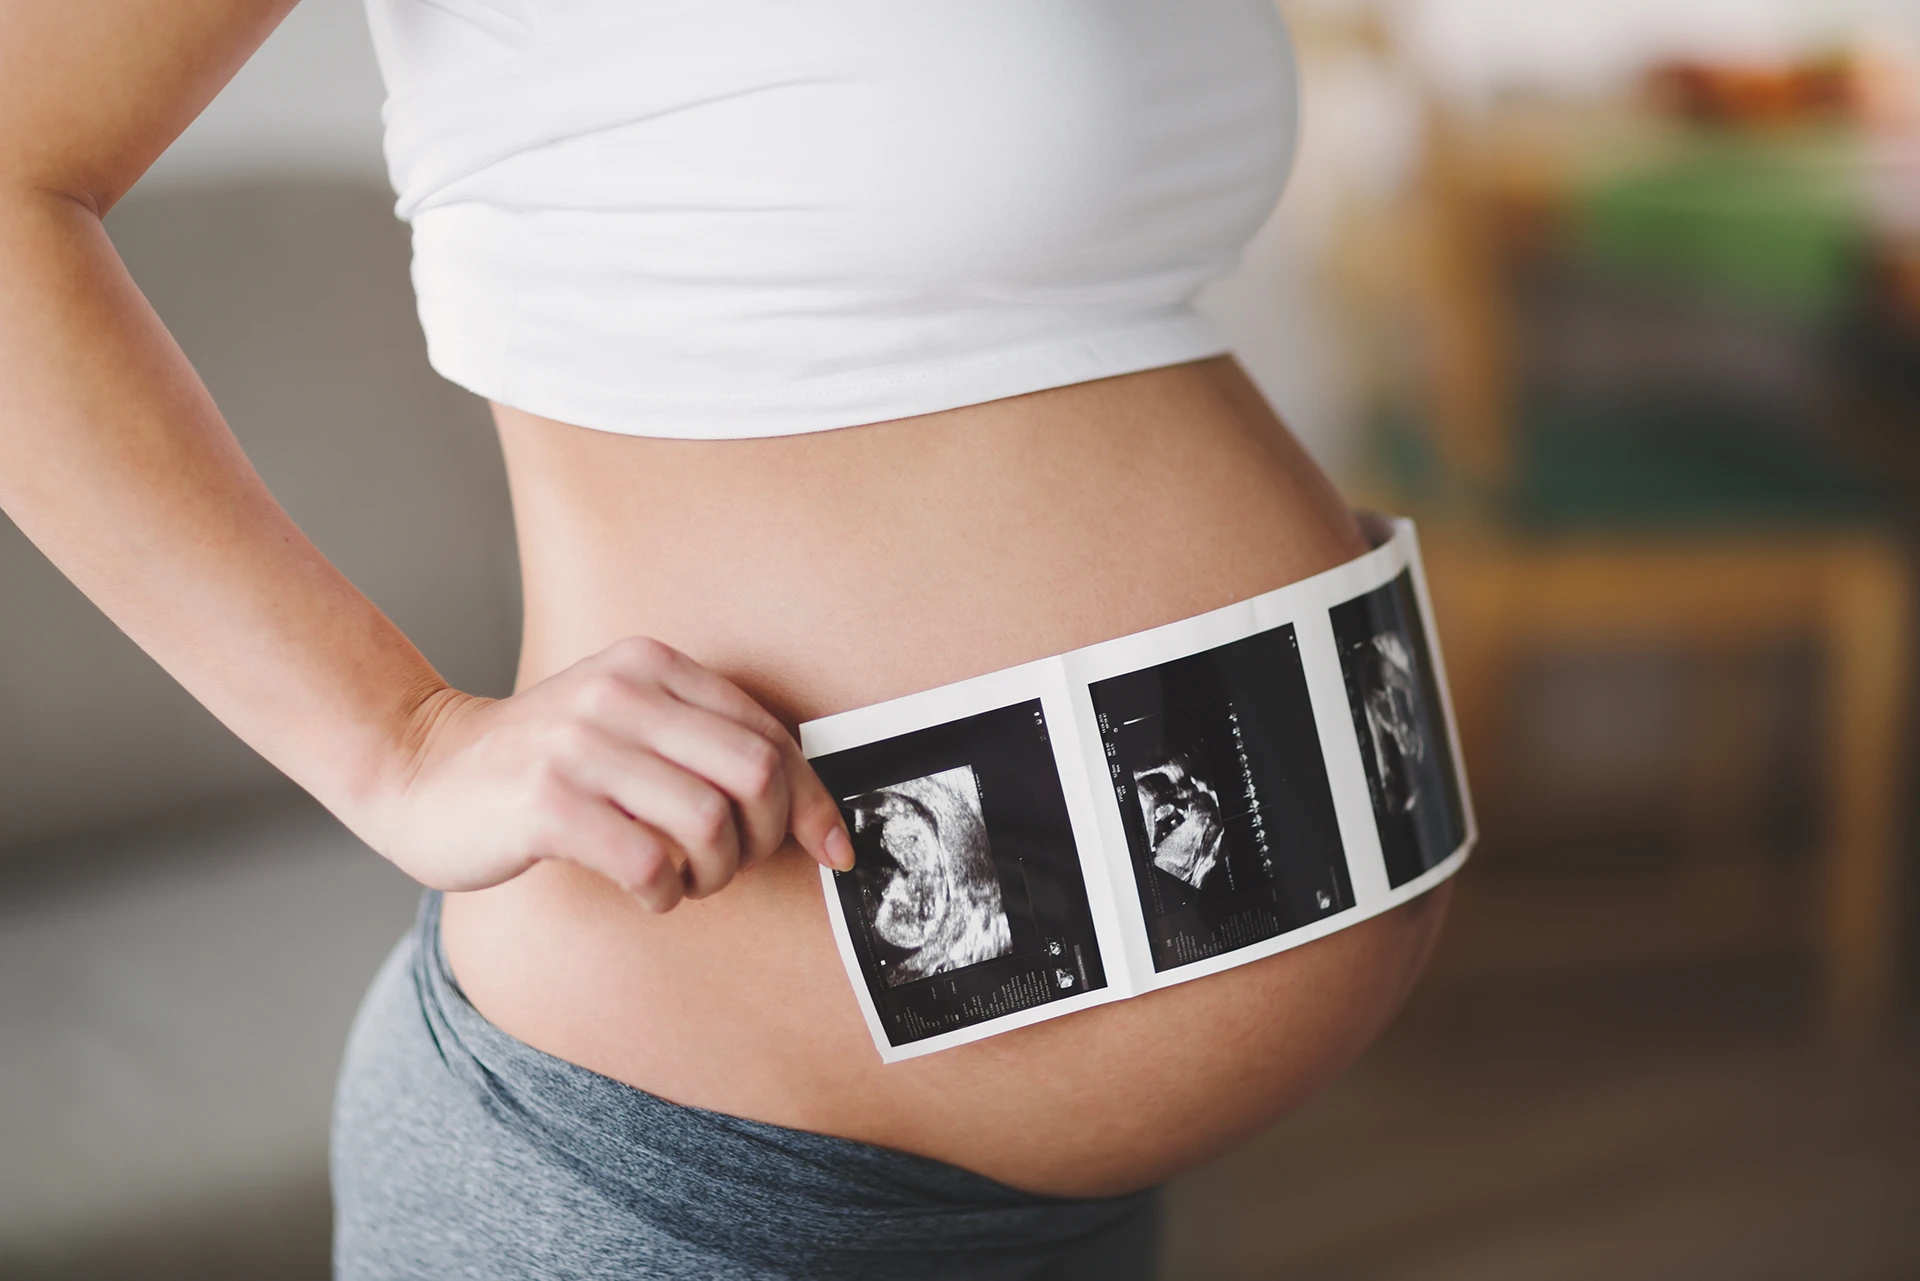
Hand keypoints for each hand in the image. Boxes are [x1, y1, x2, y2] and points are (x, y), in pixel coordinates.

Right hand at [363, 637, 854, 910]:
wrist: (422, 769)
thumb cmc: (545, 763)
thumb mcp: (627, 725)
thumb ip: (704, 747)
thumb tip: (805, 809)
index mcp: (653, 667)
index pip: (770, 733)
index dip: (812, 801)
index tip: (833, 848)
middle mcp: (621, 693)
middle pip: (756, 773)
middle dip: (767, 838)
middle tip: (735, 865)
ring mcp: (580, 744)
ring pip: (710, 823)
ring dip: (713, 874)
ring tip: (683, 881)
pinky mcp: (546, 802)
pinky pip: (648, 862)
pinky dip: (665, 893)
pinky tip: (646, 892)